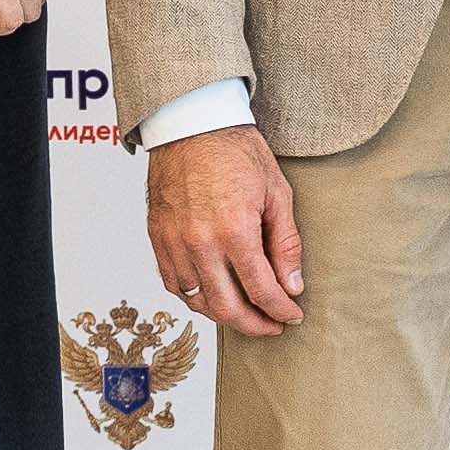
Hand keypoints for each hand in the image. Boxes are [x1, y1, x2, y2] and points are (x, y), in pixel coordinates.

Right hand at [150, 125, 306, 333]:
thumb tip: (291, 285)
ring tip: (246, 312)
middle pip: (227, 308)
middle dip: (255, 325)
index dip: (280, 310)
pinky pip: (174, 284)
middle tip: (271, 326)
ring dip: (224, 315)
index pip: (261, 291)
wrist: (192, 124)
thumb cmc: (236, 152)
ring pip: (197, 301)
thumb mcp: (277, 193)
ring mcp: (173, 242)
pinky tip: (213, 295)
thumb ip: (285, 244)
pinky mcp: (157, 237)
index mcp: (234, 231)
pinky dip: (195, 297)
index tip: (292, 316)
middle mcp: (199, 243)